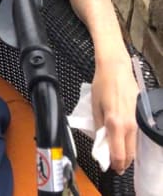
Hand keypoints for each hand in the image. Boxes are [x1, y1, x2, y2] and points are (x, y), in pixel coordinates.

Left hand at [91, 56, 137, 174]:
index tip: (110, 168)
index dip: (115, 164)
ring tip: (115, 150)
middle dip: (122, 161)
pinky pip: (136, 133)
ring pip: (134, 144)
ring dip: (126, 150)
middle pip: (130, 153)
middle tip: (114, 164)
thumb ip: (98, 126)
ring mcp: (137, 120)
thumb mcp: (94, 106)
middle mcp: (129, 125)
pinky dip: (129, 139)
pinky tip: (122, 137)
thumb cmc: (102, 84)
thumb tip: (100, 141)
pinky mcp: (140, 115)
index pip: (119, 153)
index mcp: (115, 123)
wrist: (115, 68)